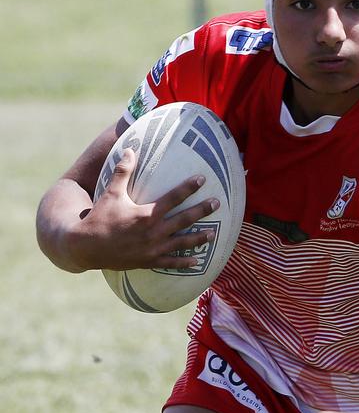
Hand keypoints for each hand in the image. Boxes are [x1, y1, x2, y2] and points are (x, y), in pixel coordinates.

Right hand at [70, 149, 219, 270]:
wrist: (86, 247)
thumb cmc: (99, 218)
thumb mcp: (111, 193)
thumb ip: (123, 172)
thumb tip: (130, 150)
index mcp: (146, 214)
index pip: (173, 197)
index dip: (189, 187)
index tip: (202, 179)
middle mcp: (153, 231)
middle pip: (184, 219)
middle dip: (202, 210)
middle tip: (217, 203)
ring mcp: (153, 248)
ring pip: (182, 242)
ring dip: (199, 238)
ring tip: (214, 233)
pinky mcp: (149, 261)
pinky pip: (171, 263)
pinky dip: (184, 262)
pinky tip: (197, 261)